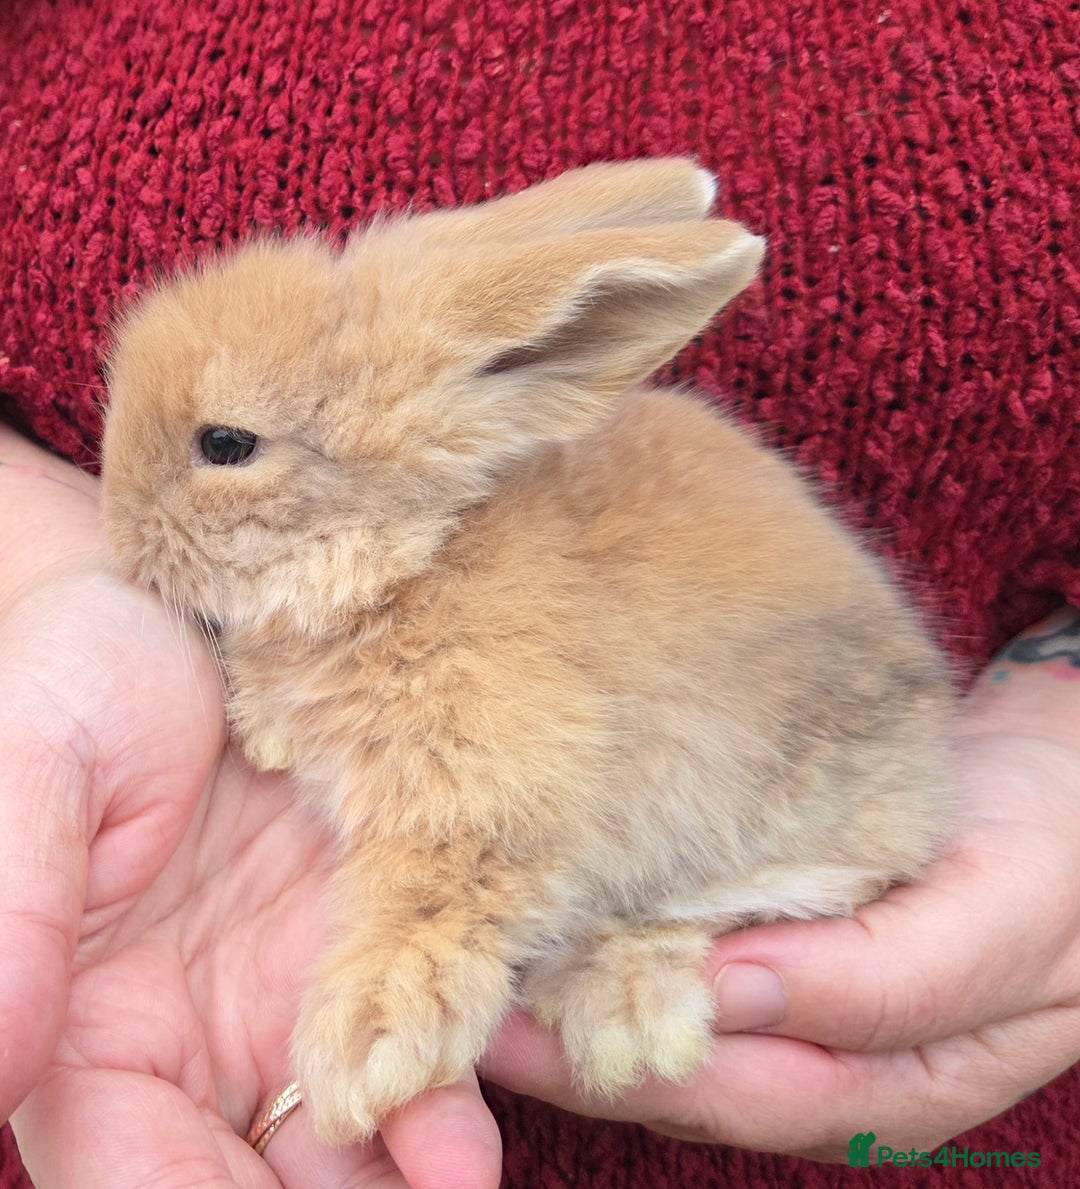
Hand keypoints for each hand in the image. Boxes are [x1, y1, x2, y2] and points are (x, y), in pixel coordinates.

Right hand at [0, 430, 501, 1187]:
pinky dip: (458, 1064)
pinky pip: (425, 1017)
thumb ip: (16, 916)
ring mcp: (295, 984)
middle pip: (259, 1179)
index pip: (135, 1173)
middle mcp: (199, 1031)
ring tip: (460, 1169)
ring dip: (410, 1162)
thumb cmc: (77, 676)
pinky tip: (494, 1082)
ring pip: (357, 1125)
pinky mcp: (372, 924)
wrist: (189, 602)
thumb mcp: (31, 774)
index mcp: (91, 1028)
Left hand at [481, 606, 1079, 1160]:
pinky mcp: (780, 930)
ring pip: (665, 1015)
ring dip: (576, 989)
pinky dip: (617, 936)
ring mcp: (800, 995)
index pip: (731, 1089)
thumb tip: (730, 999)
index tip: (515, 1017)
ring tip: (487, 946)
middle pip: (677, 1068)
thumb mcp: (1001, 913)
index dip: (616, 1063)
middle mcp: (829, 1054)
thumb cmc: (1059, 839)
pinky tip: (563, 902)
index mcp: (888, 1079)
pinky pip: (683, 951)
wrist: (1075, 769)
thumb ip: (881, 978)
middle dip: (567, 1039)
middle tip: (465, 984)